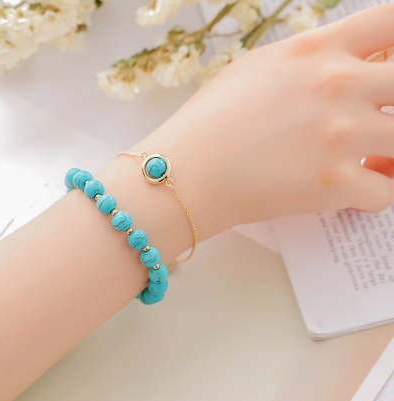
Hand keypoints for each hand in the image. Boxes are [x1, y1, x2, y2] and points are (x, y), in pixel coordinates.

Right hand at [134, 4, 393, 235]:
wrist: (186, 172)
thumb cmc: (210, 121)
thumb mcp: (257, 69)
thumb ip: (309, 60)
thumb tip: (347, 63)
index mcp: (316, 51)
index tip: (392, 63)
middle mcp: (336, 85)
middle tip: (380, 120)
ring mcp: (339, 136)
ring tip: (373, 160)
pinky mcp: (333, 185)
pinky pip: (387, 190)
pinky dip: (376, 191)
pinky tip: (355, 188)